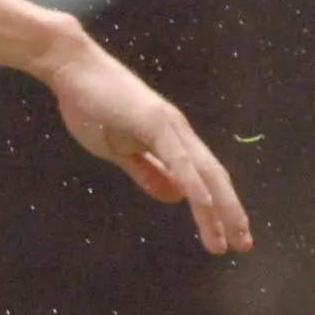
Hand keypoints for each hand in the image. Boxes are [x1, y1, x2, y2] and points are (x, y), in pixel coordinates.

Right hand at [42, 36, 252, 256]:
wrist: (71, 68)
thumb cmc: (90, 105)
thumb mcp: (117, 150)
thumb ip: (146, 172)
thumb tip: (175, 198)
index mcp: (170, 139)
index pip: (203, 178)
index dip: (219, 207)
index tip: (228, 236)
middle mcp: (179, 132)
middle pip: (214, 178)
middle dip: (231, 214)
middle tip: (243, 246)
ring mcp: (170, 125)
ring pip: (205, 173)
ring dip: (221, 209)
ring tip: (230, 240)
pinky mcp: (155, 122)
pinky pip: (180, 160)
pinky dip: (196, 186)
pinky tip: (206, 208)